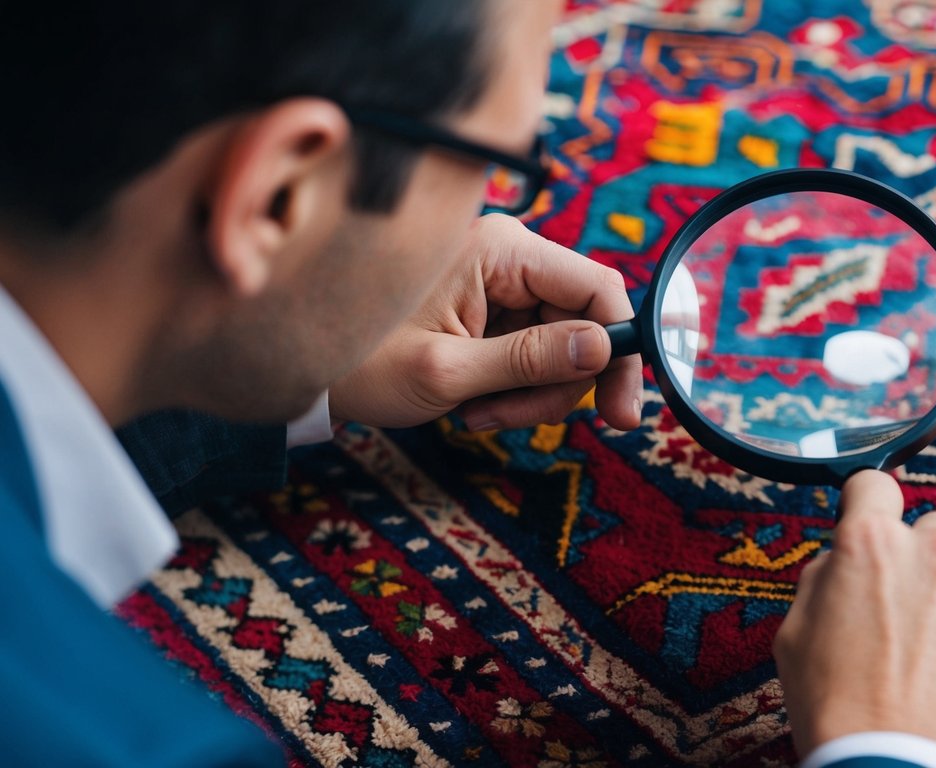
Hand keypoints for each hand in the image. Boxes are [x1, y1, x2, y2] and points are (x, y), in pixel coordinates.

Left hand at [329, 214, 642, 430]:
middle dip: (560, 384)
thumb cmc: (361, 362)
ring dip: (532, 394)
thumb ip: (528, 360)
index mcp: (501, 250)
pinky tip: (473, 403)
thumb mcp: (447, 370)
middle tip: (509, 419)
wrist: (309, 369)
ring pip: (564, 348)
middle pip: (585, 325)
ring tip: (477, 412)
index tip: (623, 412)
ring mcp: (503, 284)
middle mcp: (509, 256)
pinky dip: (515, 390)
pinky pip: (536, 354)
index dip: (623, 351)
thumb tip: (603, 349)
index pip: (598, 289)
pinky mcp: (496, 311)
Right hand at [773, 472, 935, 766]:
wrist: (900, 763)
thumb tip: (840, 560)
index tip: (872, 519)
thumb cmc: (840, 708)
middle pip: (933, 527)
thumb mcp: (795, 632)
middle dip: (921, 560)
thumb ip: (823, 578)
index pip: (872, 486)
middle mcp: (930, 546)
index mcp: (868, 542)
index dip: (869, 504)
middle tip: (907, 613)